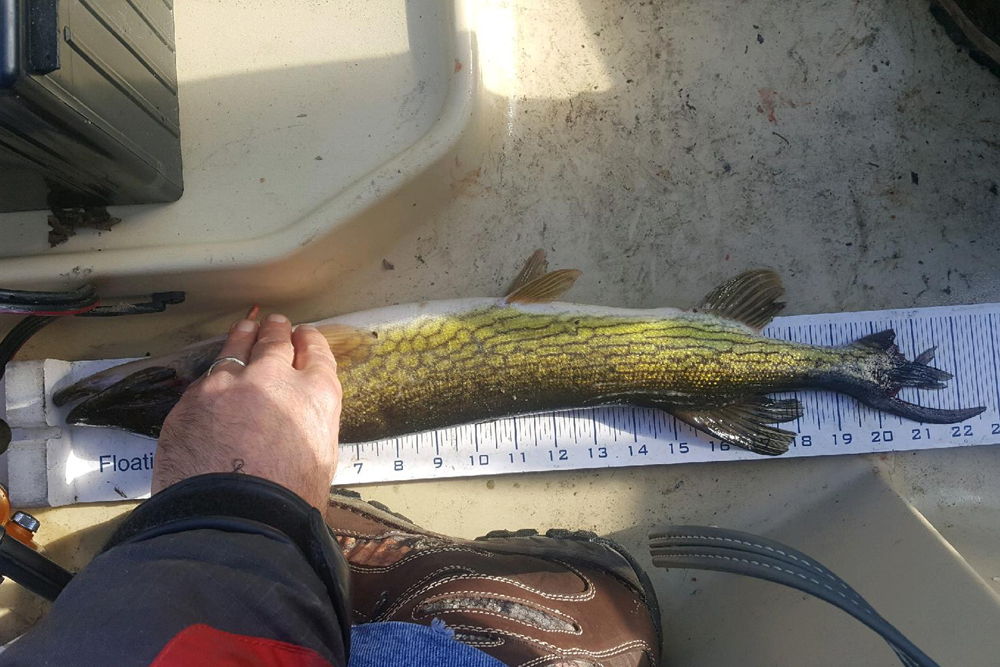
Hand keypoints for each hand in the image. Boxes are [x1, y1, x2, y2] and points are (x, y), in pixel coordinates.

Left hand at [153, 314, 341, 507]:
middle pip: (275, 342)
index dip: (309, 341)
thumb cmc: (288, 501)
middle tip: (274, 325)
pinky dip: (214, 379)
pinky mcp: (191, 400)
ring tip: (245, 328)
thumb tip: (296, 421)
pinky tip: (214, 382)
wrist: (231, 519)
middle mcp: (273, 377)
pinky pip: (205, 381)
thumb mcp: (320, 457)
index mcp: (316, 395)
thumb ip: (310, 424)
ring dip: (243, 337)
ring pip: (235, 347)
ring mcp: (228, 384)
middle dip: (276, 332)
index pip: (316, 353)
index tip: (304, 336)